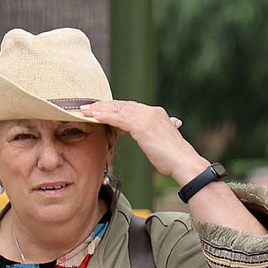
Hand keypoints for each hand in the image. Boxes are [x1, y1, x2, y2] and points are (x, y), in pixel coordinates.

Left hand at [78, 100, 205, 184]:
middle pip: (122, 105)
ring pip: (118, 110)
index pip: (130, 107)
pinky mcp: (142, 125)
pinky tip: (93, 116)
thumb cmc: (173, 159)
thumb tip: (148, 137)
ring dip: (99, 109)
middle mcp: (151, 111)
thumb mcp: (160, 143)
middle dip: (103, 106)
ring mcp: (147, 116)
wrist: (183, 163)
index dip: (113, 108)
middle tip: (86, 107)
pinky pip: (118, 118)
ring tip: (84, 110)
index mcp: (156, 114)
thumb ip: (152, 136)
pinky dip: (104, 115)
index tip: (100, 109)